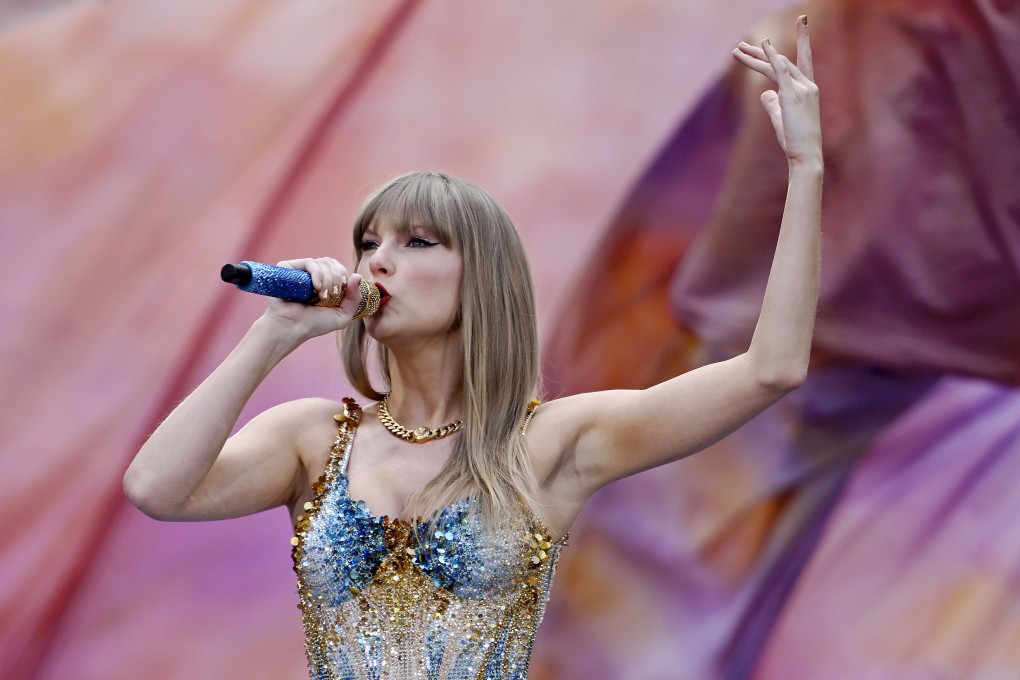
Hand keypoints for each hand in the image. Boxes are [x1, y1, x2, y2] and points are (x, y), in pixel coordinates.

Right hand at [263, 257, 366, 338]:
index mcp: (325, 282)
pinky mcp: (289, 268)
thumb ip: (355, 298)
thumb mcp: (342, 315)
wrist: (292, 328)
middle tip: (331, 295)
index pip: (339, 268)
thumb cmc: (314, 324)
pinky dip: (317, 274)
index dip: (343, 277)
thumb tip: (357, 276)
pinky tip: (315, 288)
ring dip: (328, 279)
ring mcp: (301, 271)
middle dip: (337, 279)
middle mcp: (313, 275)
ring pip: (323, 262)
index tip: (339, 294)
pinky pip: (310, 262)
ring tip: (321, 295)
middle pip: (332, 263)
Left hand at [732, 15, 821, 166]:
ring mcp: (802, 88)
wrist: (806, 155)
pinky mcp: (792, 94)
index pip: (803, 59)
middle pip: (781, 61)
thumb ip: (773, 103)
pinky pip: (780, 70)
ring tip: (737, 49)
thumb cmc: (795, 141)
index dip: (803, 39)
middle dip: (761, 52)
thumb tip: (764, 93)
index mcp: (808, 89)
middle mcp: (808, 85)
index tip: (801, 21)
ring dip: (755, 56)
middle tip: (742, 45)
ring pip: (775, 65)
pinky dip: (771, 56)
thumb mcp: (781, 119)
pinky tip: (763, 45)